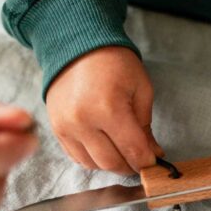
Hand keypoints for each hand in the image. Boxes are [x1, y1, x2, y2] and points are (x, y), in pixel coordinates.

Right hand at [46, 46, 162, 174]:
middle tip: (139, 158)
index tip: (154, 161)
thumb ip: (145, 126)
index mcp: (108, 109)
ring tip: (122, 151)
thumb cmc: (114, 62)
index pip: (133, 151)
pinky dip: (93, 159)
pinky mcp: (56, 129)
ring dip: (111, 163)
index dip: (147, 161)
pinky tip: (104, 147)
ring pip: (93, 165)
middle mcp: (83, 121)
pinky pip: (77, 157)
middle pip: (112, 163)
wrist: (77, 45)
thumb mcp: (140, 89)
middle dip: (130, 165)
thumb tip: (152, 152)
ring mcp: (66, 127)